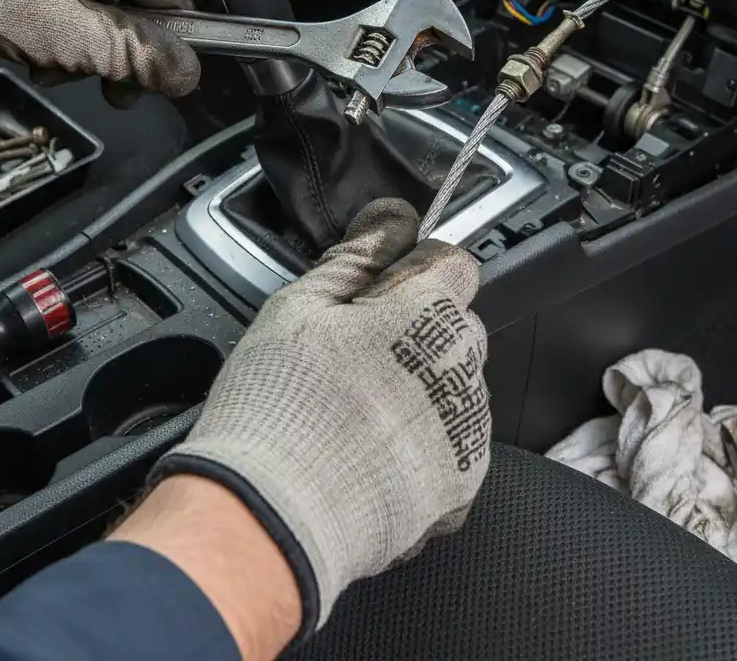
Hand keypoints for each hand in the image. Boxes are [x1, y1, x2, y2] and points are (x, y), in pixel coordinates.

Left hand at [0, 0, 199, 103]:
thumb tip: (190, 75)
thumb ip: (133, 57)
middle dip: (122, 46)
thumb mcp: (61, 34)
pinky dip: (75, 12)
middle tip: (101, 88)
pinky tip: (45, 36)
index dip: (168, 43)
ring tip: (52, 64)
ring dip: (94, 37)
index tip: (144, 84)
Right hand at [154, 198, 489, 631]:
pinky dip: (422, 443)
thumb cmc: (279, 409)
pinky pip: (452, 443)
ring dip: (421, 387)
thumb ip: (357, 255)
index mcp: (430, 311)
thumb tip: (392, 217)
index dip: (413, 268)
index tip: (379, 290)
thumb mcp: (301, 306)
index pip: (453, 262)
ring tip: (354, 412)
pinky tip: (370, 452)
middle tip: (353, 354)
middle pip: (455, 325)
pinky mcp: (460, 485)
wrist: (271, 520)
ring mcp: (465, 430)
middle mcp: (462, 367)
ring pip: (454, 384)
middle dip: (416, 329)